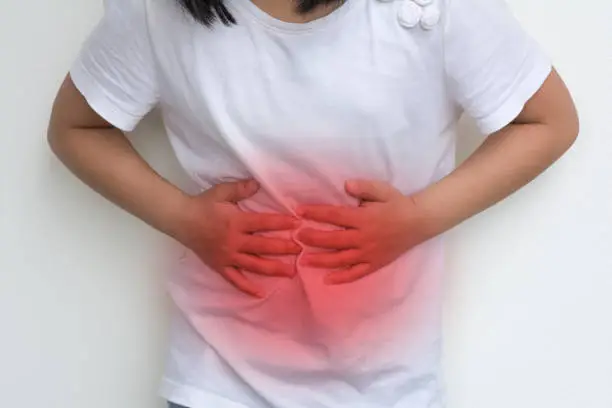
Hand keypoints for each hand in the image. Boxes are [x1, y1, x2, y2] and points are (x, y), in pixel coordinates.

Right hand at [174, 179, 301, 297]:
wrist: (180, 220)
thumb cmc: (203, 204)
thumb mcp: (222, 192)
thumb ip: (241, 188)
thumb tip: (258, 183)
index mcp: (236, 222)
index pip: (264, 223)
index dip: (282, 223)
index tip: (298, 224)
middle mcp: (234, 241)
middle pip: (263, 246)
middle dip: (284, 248)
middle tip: (301, 249)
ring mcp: (227, 256)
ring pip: (254, 265)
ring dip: (273, 269)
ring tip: (291, 272)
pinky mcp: (220, 266)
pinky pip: (235, 280)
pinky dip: (247, 288)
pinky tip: (261, 293)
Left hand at [296, 180, 430, 284]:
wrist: (420, 222)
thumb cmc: (398, 203)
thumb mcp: (382, 190)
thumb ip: (363, 187)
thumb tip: (346, 185)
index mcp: (364, 218)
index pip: (335, 215)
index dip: (316, 213)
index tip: (299, 211)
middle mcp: (364, 237)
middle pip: (333, 240)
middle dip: (312, 238)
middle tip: (296, 237)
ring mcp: (369, 253)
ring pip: (341, 259)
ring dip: (320, 260)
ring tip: (303, 260)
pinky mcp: (375, 264)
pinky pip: (356, 273)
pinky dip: (342, 278)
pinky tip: (327, 279)